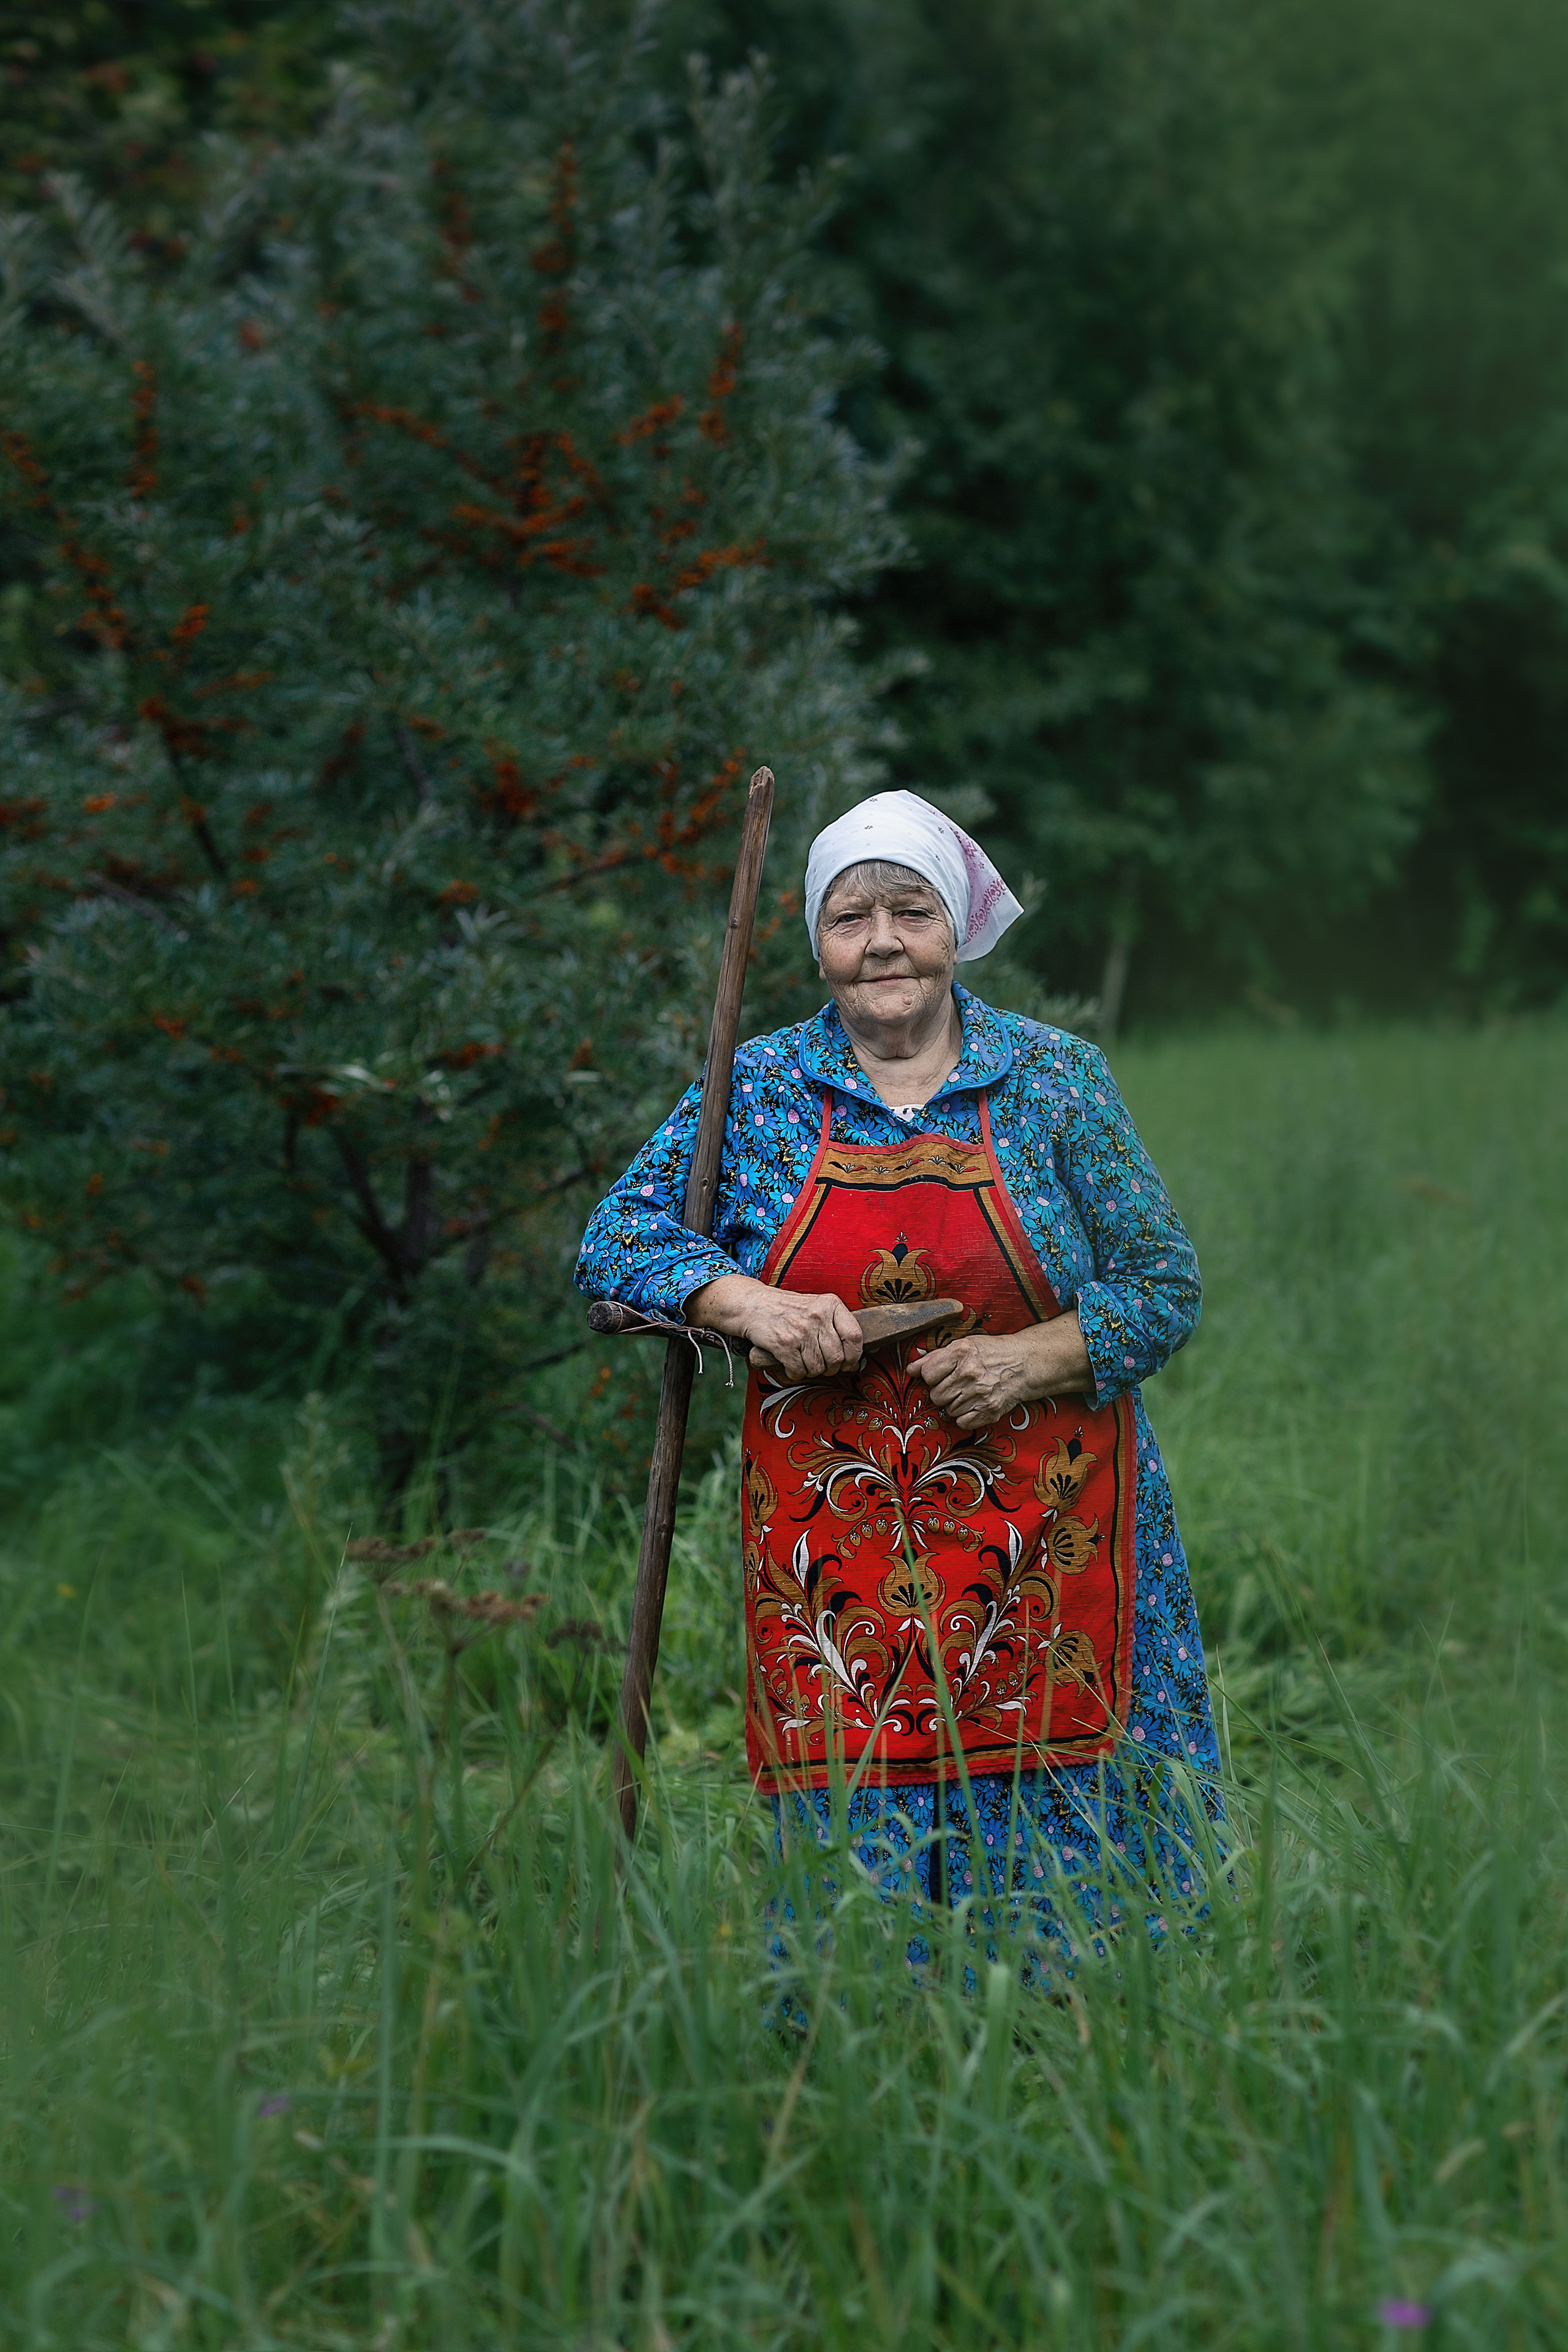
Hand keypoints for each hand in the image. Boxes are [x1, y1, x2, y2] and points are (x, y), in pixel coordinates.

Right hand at [684, 1272, 863, 1382]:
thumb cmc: (787, 1309)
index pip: (855, 1337)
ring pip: (818, 1368)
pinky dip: (794, 1373)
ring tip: (802, 1361)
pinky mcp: (784, 1344)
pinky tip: (789, 1364)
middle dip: (829, 1368)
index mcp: (830, 1304)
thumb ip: (835, 1326)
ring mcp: (801, 1330)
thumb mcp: (816, 1306)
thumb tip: (855, 1359)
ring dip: (810, 1371)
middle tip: (820, 1365)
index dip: (853, 1356)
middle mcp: (817, 1316)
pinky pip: (798, 1371)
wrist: (753, 1304)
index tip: (848, 1363)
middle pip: (837, 1357)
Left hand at [917, 1312, 1091, 1430]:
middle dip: (942, 1391)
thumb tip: (910, 1369)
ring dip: (954, 1404)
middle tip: (956, 1385)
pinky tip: (973, 1404)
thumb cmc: (990, 1353)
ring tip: (968, 1393)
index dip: (931, 1376)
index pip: (927, 1373)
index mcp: (961, 1352)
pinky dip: (964, 1417)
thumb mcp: (963, 1345)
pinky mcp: (989, 1410)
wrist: (1024, 1365)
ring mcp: (980, 1394)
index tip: (940, 1374)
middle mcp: (970, 1373)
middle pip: (936, 1395)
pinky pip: (962, 1422)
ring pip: (948, 1410)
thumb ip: (934, 1357)